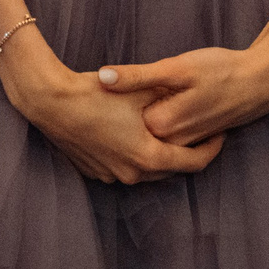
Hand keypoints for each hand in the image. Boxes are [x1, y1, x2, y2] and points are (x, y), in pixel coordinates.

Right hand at [0, 46, 225, 184]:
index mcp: (150, 157)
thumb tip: (189, 99)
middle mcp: (133, 174)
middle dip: (184, 151)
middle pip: (170, 168)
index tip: (218, 134)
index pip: (194, 162)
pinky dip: (131, 155)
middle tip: (193, 133)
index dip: (211, 148)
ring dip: (156, 154)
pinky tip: (127, 135)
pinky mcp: (93, 171)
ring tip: (160, 133)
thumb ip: (167, 99)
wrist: (49, 100)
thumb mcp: (139, 92)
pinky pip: (122, 167)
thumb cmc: (95, 94)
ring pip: (145, 168)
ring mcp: (111, 176)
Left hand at [95, 44, 268, 145]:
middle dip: (112, 117)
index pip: (116, 121)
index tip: (86, 86)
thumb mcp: (176, 67)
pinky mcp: (195, 139)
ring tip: (114, 102)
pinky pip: (165, 140)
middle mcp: (172, 141)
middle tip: (95, 94)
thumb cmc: (220, 69)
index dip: (101, 104)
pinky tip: (141, 109)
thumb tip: (101, 77)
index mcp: (162, 125)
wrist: (261, 82)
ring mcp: (185, 143)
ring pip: (147, 139)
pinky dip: (150, 129)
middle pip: (130, 134)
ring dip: (130, 125)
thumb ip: (138, 76)